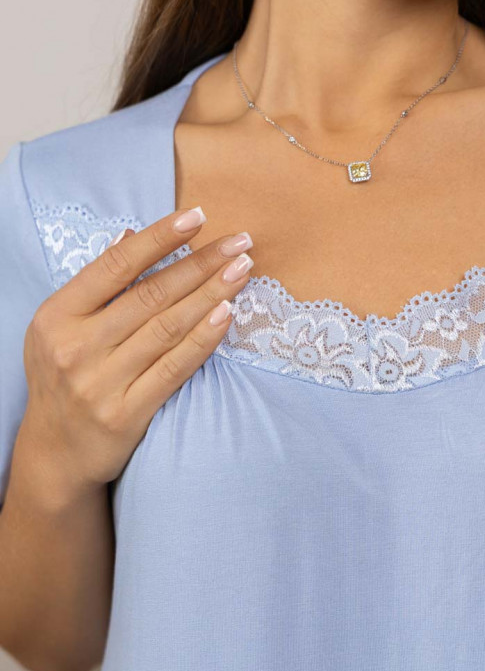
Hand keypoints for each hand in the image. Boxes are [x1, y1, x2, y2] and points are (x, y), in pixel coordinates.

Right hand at [19, 208, 254, 490]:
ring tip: (242, 270)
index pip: (115, 266)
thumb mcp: (62, 328)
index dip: (159, 238)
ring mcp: (100, 383)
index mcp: (57, 316)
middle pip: (150, 295)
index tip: (198, 217)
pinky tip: (227, 314)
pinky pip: (173, 368)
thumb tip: (129, 234)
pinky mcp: (125, 414)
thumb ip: (97, 285)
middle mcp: (75, 347)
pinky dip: (203, 339)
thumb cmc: (66, 377)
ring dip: (210, 294)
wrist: (55, 453)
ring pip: (166, 328)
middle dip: (200, 263)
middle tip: (240, 242)